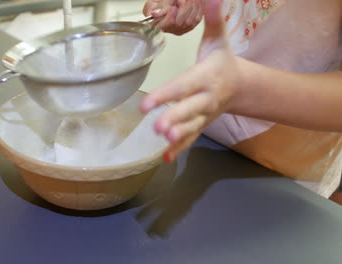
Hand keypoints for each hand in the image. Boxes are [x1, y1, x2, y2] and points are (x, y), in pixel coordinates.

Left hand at [140, 0, 241, 161]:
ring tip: (162, 141)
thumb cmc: (222, 61)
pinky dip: (180, 148)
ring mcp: (204, 114)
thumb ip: (214, 20)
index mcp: (205, 77)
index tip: (147, 104)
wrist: (240, 85)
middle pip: (189, 109)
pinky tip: (165, 158)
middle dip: (175, 118)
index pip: (183, 86)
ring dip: (177, 135)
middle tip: (157, 127)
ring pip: (191, 126)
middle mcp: (205, 98)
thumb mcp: (218, 40)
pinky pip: (191, 137)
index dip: (166, 94)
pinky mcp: (201, 124)